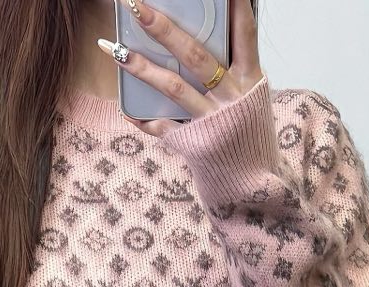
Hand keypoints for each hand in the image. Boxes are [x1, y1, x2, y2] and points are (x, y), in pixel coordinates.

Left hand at [99, 0, 261, 132]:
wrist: (253, 186)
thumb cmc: (250, 134)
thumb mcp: (253, 97)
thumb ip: (236, 68)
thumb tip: (218, 34)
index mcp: (250, 79)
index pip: (244, 33)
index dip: (236, 5)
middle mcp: (231, 97)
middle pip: (194, 55)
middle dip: (162, 28)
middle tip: (134, 5)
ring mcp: (211, 121)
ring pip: (173, 87)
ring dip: (141, 67)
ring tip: (115, 48)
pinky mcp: (195, 145)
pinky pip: (163, 127)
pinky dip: (143, 118)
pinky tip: (126, 108)